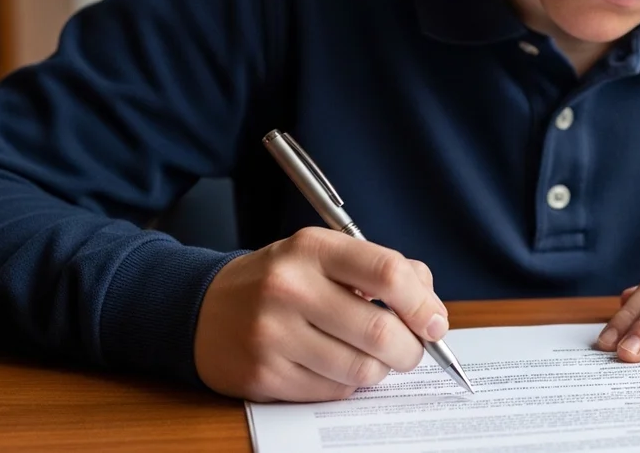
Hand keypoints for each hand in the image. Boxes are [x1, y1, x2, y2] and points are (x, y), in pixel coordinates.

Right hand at [194, 227, 447, 401]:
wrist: (204, 310)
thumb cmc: (281, 281)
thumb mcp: (324, 256)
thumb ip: (381, 269)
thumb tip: (431, 307)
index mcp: (312, 248)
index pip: (387, 272)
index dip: (423, 303)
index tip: (436, 322)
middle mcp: (289, 287)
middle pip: (380, 330)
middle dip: (410, 349)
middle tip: (410, 350)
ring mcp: (272, 334)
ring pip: (361, 370)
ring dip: (380, 370)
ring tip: (371, 358)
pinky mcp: (263, 375)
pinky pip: (333, 392)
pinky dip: (347, 385)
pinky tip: (334, 366)